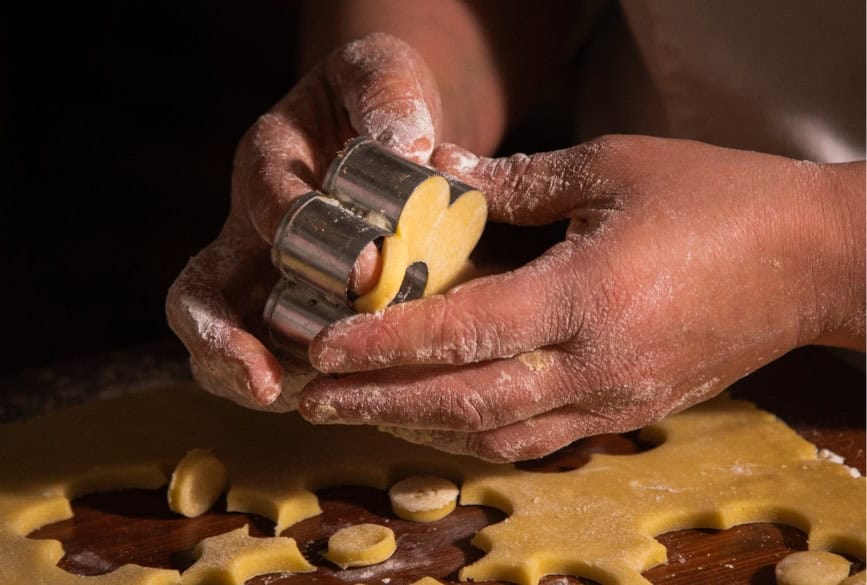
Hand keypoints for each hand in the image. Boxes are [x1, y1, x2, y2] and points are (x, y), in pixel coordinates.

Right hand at [166, 33, 442, 409]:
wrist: (382, 134)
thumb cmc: (377, 100)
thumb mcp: (381, 73)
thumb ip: (386, 95)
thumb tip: (407, 149)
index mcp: (268, 163)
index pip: (264, 201)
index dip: (301, 237)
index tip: (365, 268)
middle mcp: (250, 228)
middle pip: (201, 297)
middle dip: (224, 345)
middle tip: (268, 384)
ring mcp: (265, 277)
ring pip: (226, 341)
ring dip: (255, 380)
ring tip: (308, 402)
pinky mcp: (294, 311)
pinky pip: (272, 358)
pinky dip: (298, 385)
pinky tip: (346, 398)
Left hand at [299, 135, 864, 460]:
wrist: (813, 261)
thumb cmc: (719, 198)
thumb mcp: (613, 166)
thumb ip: (517, 181)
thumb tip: (442, 174)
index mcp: (586, 295)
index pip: (463, 331)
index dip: (384, 342)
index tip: (323, 346)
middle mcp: (594, 364)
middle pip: (465, 404)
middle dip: (380, 404)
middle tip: (311, 397)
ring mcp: (614, 400)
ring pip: (497, 436)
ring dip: (421, 426)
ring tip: (363, 408)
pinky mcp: (629, 413)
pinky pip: (538, 441)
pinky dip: (479, 435)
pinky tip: (442, 417)